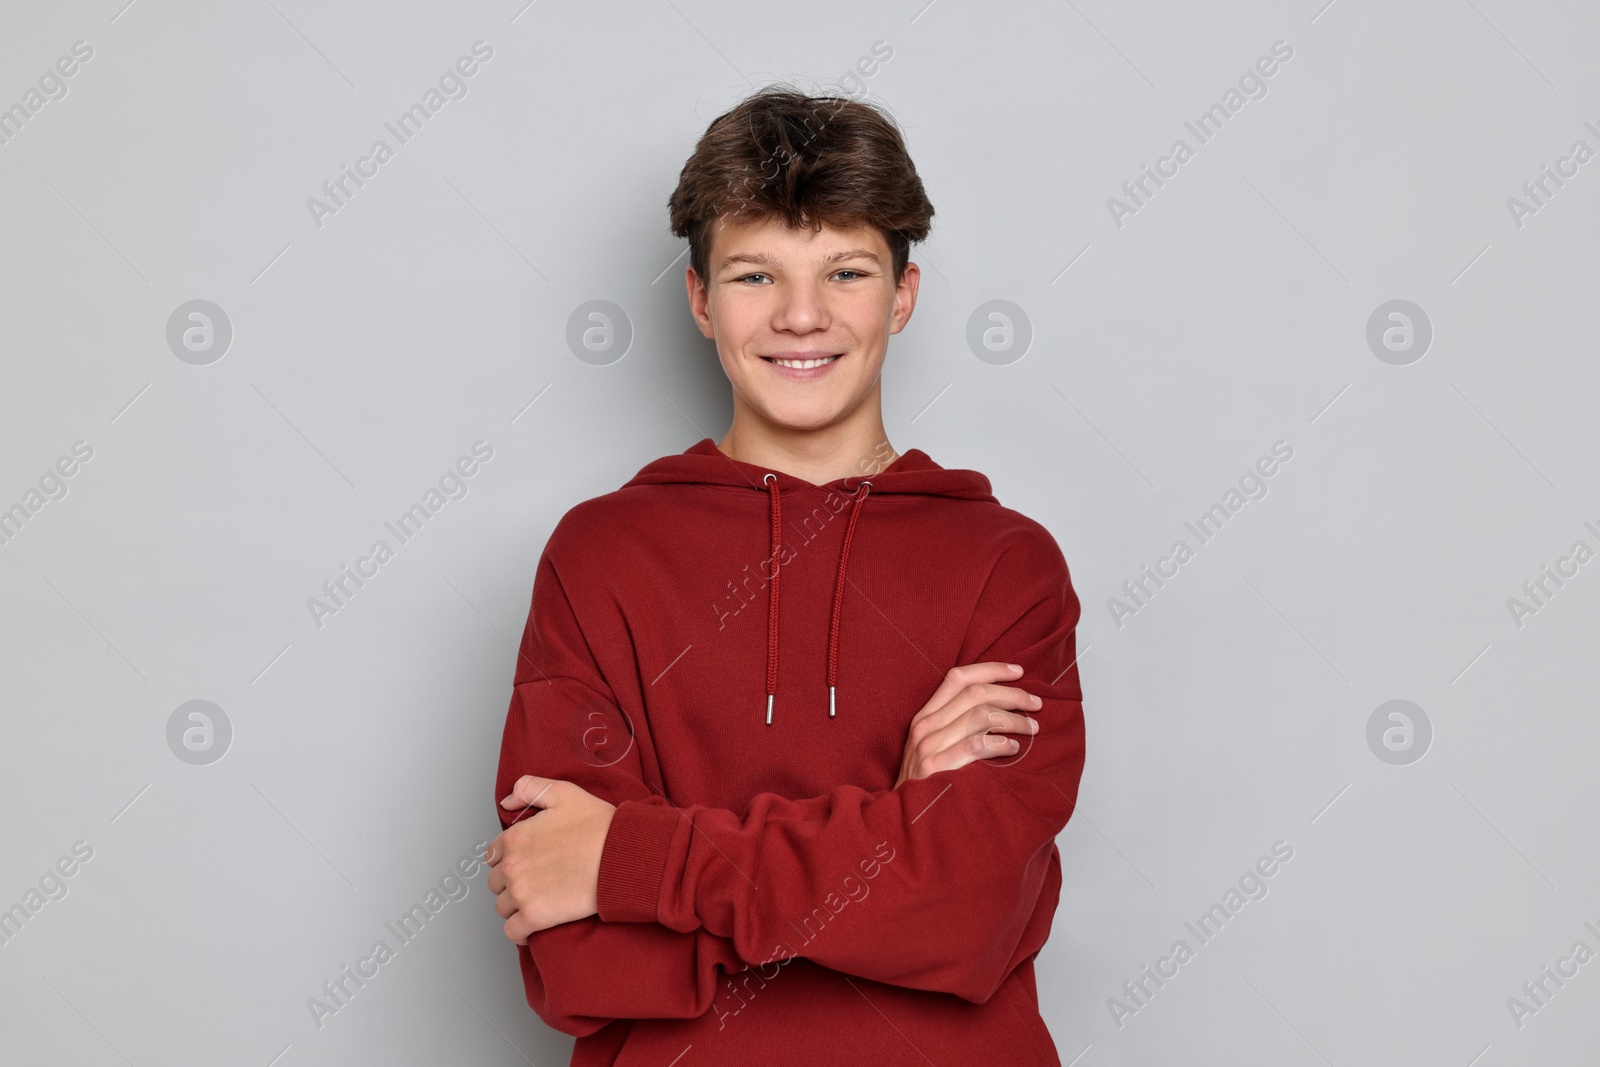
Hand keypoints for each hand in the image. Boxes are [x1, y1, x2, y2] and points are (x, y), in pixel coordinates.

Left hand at [486, 775, 615, 943]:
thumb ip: (529, 788)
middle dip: (511, 884)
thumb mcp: (563, 793)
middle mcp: (512, 866)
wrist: (622, 856)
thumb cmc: (599, 825)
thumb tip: (506, 803)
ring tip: (539, 902)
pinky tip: (535, 927)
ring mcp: (521, 893)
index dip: (509, 860)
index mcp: (515, 838)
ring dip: (516, 907)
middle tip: (536, 883)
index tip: (527, 864)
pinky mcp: (535, 916)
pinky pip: (513, 932)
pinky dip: (521, 932)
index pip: (493, 856)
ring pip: (503, 908)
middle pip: (496, 883)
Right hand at [894, 662, 1041, 787]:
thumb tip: (1000, 707)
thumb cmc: (927, 784)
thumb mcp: (934, 748)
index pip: (958, 678)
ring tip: (1032, 728)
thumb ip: (956, 726)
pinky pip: (976, 745)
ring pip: (980, 715)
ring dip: (1014, 719)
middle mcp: (925, 727)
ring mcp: (928, 747)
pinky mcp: (937, 768)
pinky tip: (1013, 749)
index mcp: (925, 717)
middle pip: (974, 693)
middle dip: (1011, 694)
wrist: (903, 820)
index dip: (990, 670)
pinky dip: (1001, 743)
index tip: (1018, 672)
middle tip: (1036, 703)